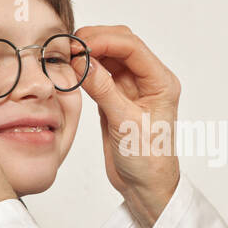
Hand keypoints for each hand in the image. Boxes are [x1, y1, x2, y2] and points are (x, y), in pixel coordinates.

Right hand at [75, 24, 180, 227]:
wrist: (146, 187)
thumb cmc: (148, 161)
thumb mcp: (125, 124)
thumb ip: (104, 90)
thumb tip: (83, 62)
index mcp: (161, 82)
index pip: (132, 47)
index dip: (104, 40)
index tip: (79, 45)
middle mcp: (148, 80)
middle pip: (120, 44)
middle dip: (95, 40)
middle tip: (69, 48)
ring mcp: (131, 88)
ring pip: (108, 56)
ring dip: (88, 53)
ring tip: (66, 57)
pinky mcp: (116, 98)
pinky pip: (99, 74)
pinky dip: (85, 70)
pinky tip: (72, 71)